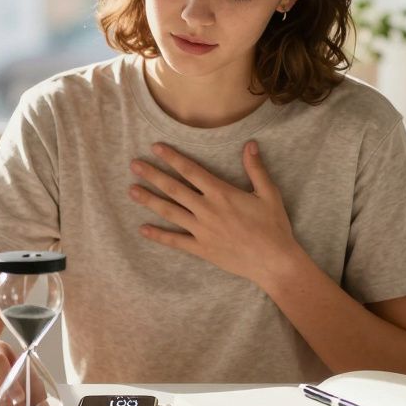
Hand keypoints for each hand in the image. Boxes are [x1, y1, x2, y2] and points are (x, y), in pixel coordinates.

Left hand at [128, 141, 306, 286]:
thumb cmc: (273, 226)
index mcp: (221, 193)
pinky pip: (175, 241)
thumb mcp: (268, 193)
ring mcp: (202, 230)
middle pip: (174, 189)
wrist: (274, 261)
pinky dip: (158, 235)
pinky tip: (143, 229)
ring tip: (131, 190)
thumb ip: (256, 168)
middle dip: (153, 175)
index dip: (172, 158)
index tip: (156, 148)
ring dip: (149, 200)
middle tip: (134, 165)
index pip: (191, 171)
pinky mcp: (201, 249)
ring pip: (170, 212)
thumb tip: (249, 144)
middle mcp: (207, 210)